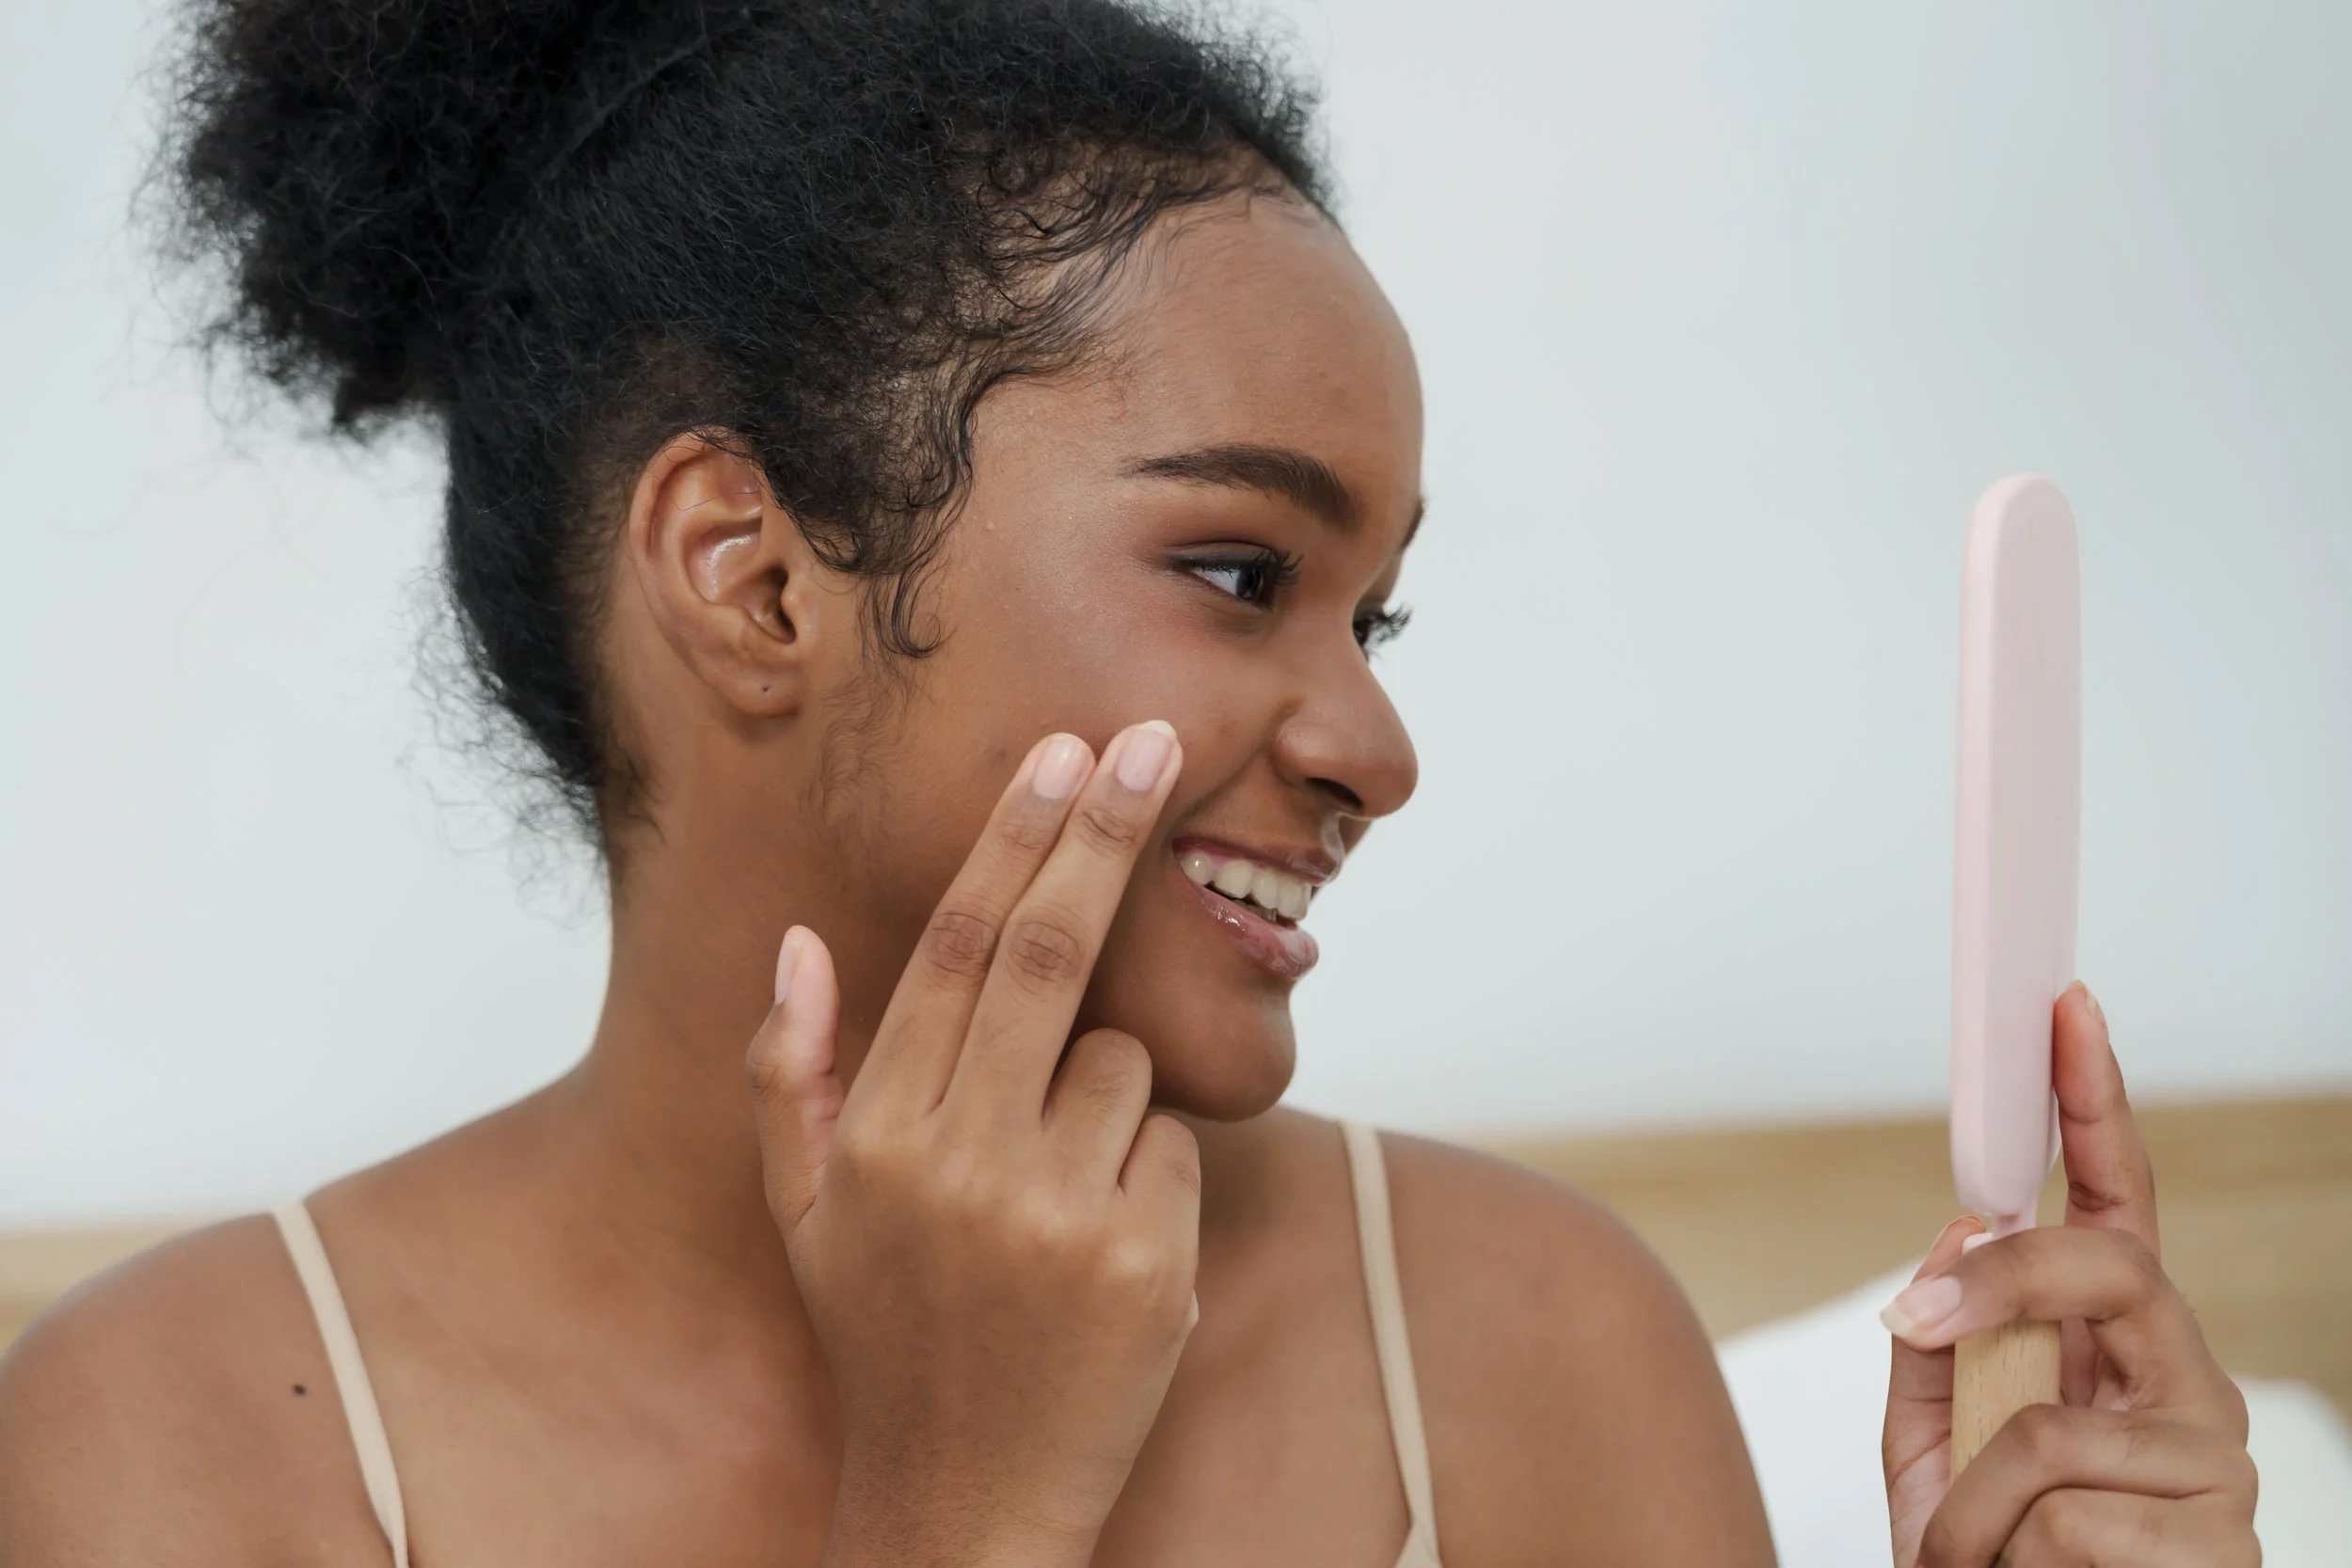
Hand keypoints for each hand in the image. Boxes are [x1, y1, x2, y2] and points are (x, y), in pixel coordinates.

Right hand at [748, 723, 1196, 1567]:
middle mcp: (959, 1162)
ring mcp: (1057, 1212)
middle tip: (1156, 742)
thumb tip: (799, 940)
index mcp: (874, 1135)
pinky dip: (1147, 1169)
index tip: (1062, 753)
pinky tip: (1100, 1251)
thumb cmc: (887, 1334)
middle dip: (1106, 834)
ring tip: (1051, 1200)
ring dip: (1103, 1093)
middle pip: (1047, 953)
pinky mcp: (1147, 1260)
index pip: (951, 948)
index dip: (1014, 839)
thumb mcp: (805, 1215)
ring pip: (1120, 1061)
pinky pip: (1170, 1143)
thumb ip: (791, 1074)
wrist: (964, 1501)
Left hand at [1881, 983, 2258, 1566]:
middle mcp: (2184, 1386)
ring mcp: (2214, 1466)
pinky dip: (1996, 1558)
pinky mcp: (2218, 1544)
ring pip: (2048, 1428)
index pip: (2115, 1207)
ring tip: (1976, 1559)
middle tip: (1918, 1318)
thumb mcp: (1931, 1449)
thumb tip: (1961, 1226)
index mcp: (2116, 1350)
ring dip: (1967, 1506)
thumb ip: (1939, 1344)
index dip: (2095, 1104)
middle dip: (2002, 1282)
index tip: (2065, 1013)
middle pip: (2110, 1267)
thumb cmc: (1986, 1561)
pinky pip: (2059, 1515)